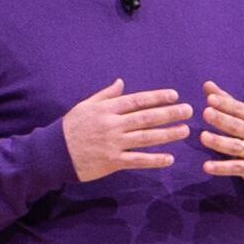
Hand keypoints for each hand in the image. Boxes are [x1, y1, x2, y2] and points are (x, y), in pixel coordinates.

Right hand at [63, 79, 191, 181]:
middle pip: (146, 118)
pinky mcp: (113, 161)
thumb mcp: (85, 106)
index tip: (174, 95)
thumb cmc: (71, 127)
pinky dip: (154, 160)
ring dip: (167, 134)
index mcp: (106, 109)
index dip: (157, 97)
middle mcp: (112, 125)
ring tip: (185, 130)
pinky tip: (169, 159)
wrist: (54, 152)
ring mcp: (113, 144)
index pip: (137, 100)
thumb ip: (105, 95)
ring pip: (146, 138)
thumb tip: (121, 82)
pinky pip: (138, 160)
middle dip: (169, 113)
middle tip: (188, 110)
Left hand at [200, 81, 243, 188]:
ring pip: (235, 146)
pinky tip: (206, 167)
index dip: (225, 104)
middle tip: (206, 113)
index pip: (239, 109)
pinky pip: (235, 167)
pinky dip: (221, 168)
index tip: (210, 99)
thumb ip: (226, 101)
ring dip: (219, 142)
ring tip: (203, 137)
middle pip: (237, 126)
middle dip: (222, 119)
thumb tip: (206, 84)